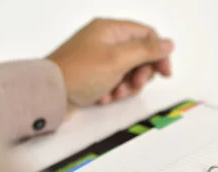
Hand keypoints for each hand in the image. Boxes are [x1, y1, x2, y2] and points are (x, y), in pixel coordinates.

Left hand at [47, 18, 173, 111]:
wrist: (49, 95)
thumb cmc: (79, 73)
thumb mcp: (118, 59)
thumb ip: (147, 50)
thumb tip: (168, 43)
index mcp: (110, 30)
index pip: (147, 35)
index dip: (159, 53)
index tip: (164, 73)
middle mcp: (105, 41)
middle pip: (140, 56)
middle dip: (141, 74)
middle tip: (134, 84)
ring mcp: (99, 59)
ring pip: (129, 72)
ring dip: (127, 86)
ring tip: (114, 93)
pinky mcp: (94, 76)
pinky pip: (116, 83)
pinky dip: (114, 92)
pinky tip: (103, 97)